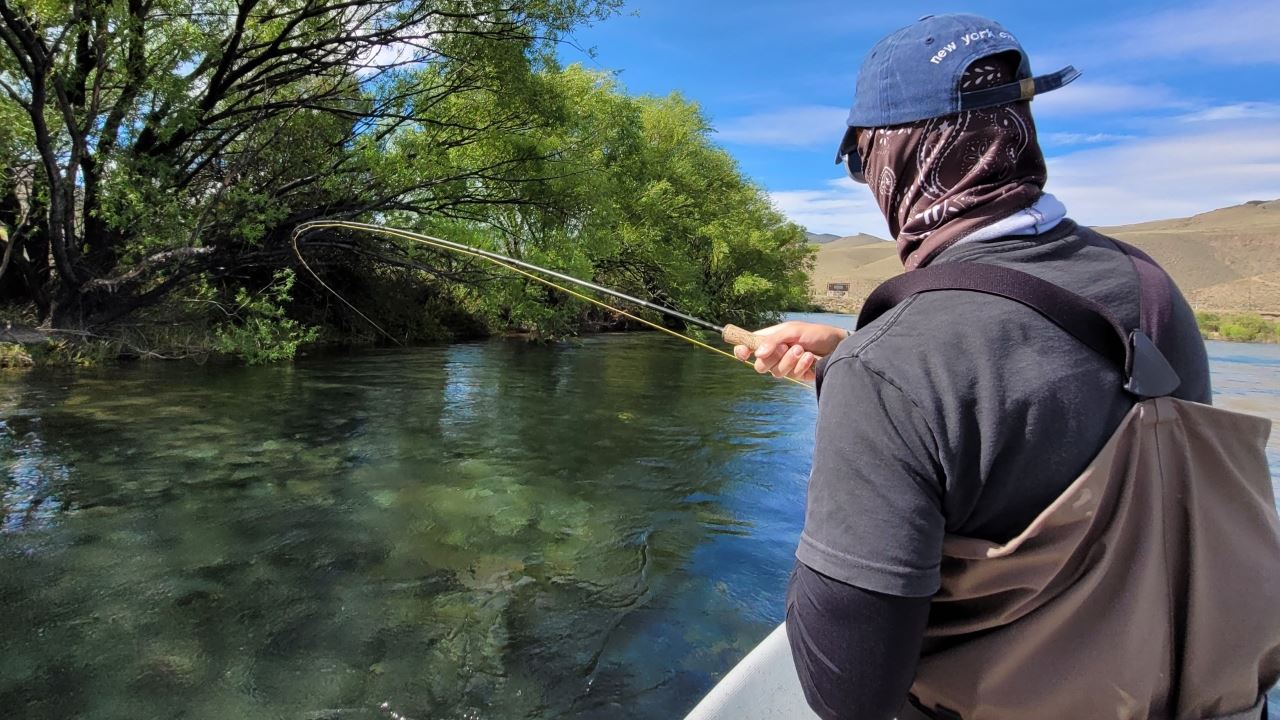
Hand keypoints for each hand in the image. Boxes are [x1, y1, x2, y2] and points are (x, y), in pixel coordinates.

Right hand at [732, 321, 849, 381]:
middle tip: (786, 347)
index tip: (743, 353)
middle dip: (773, 357)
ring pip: (775, 373)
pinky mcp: (797, 375)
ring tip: (803, 350)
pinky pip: (792, 376)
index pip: (748, 347)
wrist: (837, 345)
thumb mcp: (793, 330)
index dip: (742, 351)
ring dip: (790, 360)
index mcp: (769, 340)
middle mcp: (774, 354)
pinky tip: (810, 358)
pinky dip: (801, 366)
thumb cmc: (815, 333)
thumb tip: (757, 353)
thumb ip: (773, 340)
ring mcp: (785, 366)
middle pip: (759, 365)